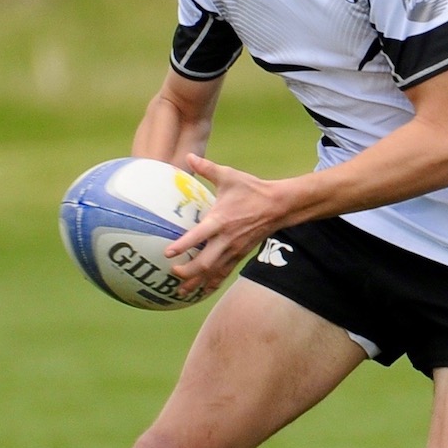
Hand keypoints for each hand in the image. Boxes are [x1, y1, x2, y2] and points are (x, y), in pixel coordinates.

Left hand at [165, 155, 290, 295]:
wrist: (279, 205)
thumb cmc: (252, 189)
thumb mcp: (229, 176)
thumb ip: (207, 168)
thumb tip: (189, 156)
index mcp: (221, 220)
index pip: (199, 236)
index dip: (183, 246)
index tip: (168, 253)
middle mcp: (226, 239)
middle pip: (205, 263)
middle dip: (188, 271)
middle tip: (172, 273)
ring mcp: (234, 249)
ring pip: (214, 272)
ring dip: (197, 282)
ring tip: (180, 291)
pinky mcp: (240, 254)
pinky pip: (224, 272)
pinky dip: (212, 282)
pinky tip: (202, 289)